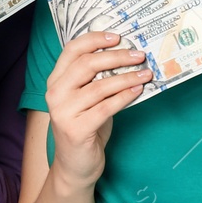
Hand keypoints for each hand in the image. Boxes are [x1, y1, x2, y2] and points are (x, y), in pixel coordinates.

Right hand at [45, 32, 149, 190]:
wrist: (75, 165)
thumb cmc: (85, 126)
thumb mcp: (86, 98)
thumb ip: (96, 78)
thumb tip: (126, 55)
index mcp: (56, 80)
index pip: (72, 50)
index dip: (95, 39)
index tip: (118, 36)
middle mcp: (55, 93)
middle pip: (87, 64)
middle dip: (117, 57)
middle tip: (139, 54)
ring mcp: (63, 112)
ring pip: (99, 87)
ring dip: (127, 78)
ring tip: (146, 73)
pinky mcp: (76, 130)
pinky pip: (106, 108)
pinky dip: (124, 97)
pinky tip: (138, 91)